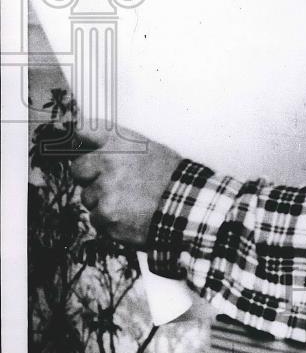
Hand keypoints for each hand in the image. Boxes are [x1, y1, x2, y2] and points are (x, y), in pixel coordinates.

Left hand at [69, 124, 181, 247]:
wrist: (186, 206)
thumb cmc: (167, 176)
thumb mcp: (146, 148)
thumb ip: (115, 144)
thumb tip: (83, 138)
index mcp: (118, 142)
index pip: (81, 131)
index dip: (74, 137)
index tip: (72, 142)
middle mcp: (107, 163)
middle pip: (78, 169)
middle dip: (90, 177)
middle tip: (114, 182)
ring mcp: (105, 191)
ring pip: (87, 198)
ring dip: (102, 202)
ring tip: (130, 201)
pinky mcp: (106, 217)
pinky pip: (96, 220)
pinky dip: (110, 222)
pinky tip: (130, 216)